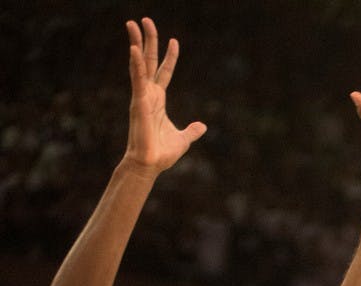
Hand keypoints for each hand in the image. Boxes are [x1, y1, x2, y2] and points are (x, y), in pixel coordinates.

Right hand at [121, 18, 206, 177]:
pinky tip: (133, 48)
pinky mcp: (139, 102)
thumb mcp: (184, 138)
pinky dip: (135, 64)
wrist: (150, 164)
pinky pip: (137, 79)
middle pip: (148, 61)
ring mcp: (142, 96)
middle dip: (147, 41)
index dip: (169, 57)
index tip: (174, 41)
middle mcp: (148, 94)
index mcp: (158, 100)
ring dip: (136, 43)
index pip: (164, 72)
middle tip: (145, 20)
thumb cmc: (162, 153)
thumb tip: (202, 126)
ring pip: (139, 64)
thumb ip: (192, 131)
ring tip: (133, 23)